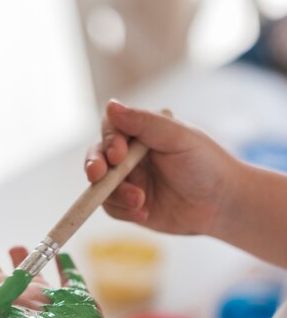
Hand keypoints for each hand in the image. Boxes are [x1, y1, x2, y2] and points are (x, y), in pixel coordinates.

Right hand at [85, 100, 237, 235]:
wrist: (223, 204)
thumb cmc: (207, 164)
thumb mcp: (179, 138)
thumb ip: (145, 122)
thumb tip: (111, 105)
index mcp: (141, 132)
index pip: (111, 129)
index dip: (108, 141)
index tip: (117, 154)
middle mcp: (130, 155)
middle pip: (98, 156)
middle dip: (95, 166)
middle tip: (98, 176)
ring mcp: (129, 181)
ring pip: (101, 186)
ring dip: (115, 194)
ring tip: (140, 201)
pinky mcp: (130, 206)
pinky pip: (112, 208)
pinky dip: (123, 210)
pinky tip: (145, 212)